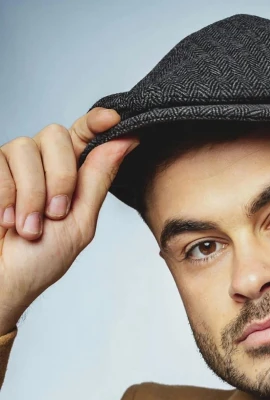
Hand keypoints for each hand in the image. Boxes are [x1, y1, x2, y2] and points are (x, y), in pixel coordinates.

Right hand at [0, 108, 138, 331]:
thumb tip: (126, 141)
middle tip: (54, 214)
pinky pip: (0, 164)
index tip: (112, 119)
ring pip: (24, 148)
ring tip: (28, 228)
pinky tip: (5, 221)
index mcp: (69, 175)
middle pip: (56, 135)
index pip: (84, 135)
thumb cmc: (39, 261)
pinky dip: (6, 197)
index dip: (97, 122)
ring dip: (31, 196)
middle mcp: (41, 163)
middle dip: (60, 177)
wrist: (2, 279)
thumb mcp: (79, 223)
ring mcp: (11, 164)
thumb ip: (97, 180)